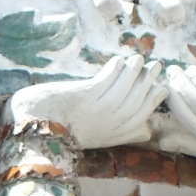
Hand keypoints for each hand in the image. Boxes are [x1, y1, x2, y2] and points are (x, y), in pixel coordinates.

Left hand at [4, 55, 164, 149]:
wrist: (34, 128)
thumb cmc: (68, 129)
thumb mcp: (101, 137)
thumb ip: (123, 134)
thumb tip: (148, 131)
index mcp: (117, 134)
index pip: (145, 114)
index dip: (154, 98)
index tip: (161, 85)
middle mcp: (111, 123)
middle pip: (139, 98)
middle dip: (150, 79)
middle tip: (156, 64)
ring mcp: (99, 110)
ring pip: (126, 86)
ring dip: (135, 69)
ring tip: (137, 58)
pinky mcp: (85, 96)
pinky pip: (107, 78)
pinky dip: (115, 68)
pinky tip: (117, 61)